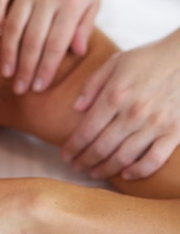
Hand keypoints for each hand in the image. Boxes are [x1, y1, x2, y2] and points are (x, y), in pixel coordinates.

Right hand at [0, 0, 100, 93]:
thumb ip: (85, 26)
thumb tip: (76, 53)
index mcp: (73, 1)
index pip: (56, 43)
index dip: (46, 68)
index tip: (39, 87)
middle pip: (33, 39)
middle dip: (26, 67)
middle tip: (20, 88)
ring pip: (14, 24)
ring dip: (8, 51)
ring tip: (6, 72)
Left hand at [61, 29, 179, 179]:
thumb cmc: (148, 58)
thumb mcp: (115, 62)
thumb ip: (92, 85)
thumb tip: (76, 109)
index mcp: (115, 95)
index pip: (86, 130)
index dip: (73, 147)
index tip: (65, 155)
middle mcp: (133, 113)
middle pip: (101, 147)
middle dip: (84, 161)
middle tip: (75, 167)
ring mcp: (155, 125)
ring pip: (123, 158)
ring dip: (105, 169)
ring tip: (94, 173)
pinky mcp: (174, 132)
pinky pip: (154, 160)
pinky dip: (138, 172)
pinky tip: (126, 175)